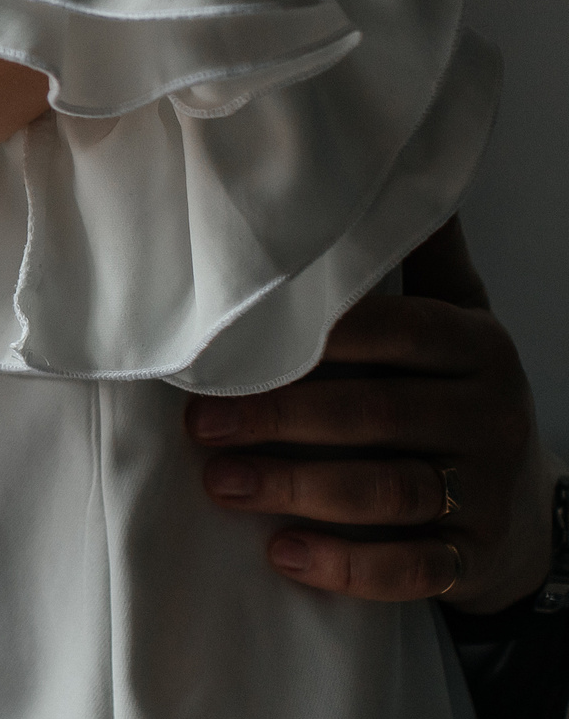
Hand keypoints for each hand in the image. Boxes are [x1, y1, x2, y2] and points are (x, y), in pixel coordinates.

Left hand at [187, 217, 551, 609]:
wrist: (521, 505)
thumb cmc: (451, 392)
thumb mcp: (452, 315)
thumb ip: (415, 253)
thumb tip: (378, 150)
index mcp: (474, 343)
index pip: (390, 332)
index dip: (307, 340)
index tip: (225, 345)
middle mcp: (489, 413)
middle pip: (374, 414)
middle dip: (278, 420)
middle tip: (198, 423)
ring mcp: (486, 490)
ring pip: (387, 492)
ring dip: (295, 489)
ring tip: (219, 484)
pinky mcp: (475, 559)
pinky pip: (413, 569)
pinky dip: (347, 567)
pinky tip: (283, 555)